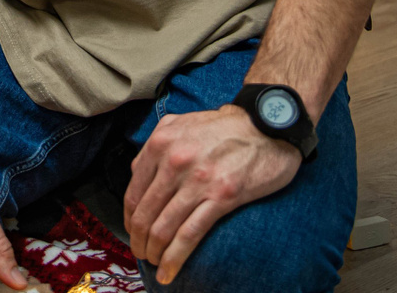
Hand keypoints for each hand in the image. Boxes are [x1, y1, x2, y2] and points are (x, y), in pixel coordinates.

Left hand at [125, 106, 301, 283]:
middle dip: (139, 240)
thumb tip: (139, 173)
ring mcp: (198, 180)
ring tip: (155, 264)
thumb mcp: (181, 125)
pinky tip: (169, 271)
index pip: (133, 192)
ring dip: (154, 252)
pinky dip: (175, 258)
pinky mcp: (222, 197)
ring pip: (163, 228)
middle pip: (145, 214)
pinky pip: (189, 234)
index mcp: (161, 143)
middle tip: (141, 253)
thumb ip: (157, 147)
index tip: (133, 232)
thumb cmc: (224, 127)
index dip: (129, 219)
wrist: (267, 126)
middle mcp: (175, 161)